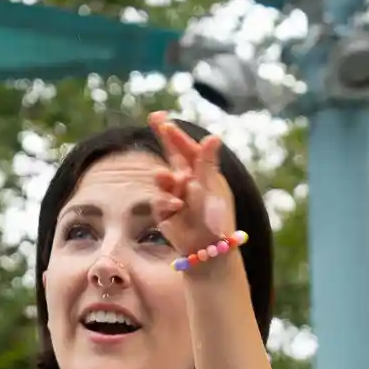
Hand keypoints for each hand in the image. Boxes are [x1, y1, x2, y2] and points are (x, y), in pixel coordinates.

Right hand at [146, 112, 236, 256]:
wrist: (208, 250)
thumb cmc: (215, 218)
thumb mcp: (210, 188)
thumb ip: (206, 164)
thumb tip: (213, 137)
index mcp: (202, 172)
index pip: (187, 148)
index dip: (174, 134)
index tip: (161, 119)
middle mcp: (188, 180)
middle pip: (173, 155)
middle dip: (165, 137)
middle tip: (154, 117)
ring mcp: (176, 195)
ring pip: (164, 179)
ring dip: (163, 178)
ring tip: (163, 176)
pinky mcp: (166, 213)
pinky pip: (160, 202)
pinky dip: (167, 201)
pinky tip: (176, 204)